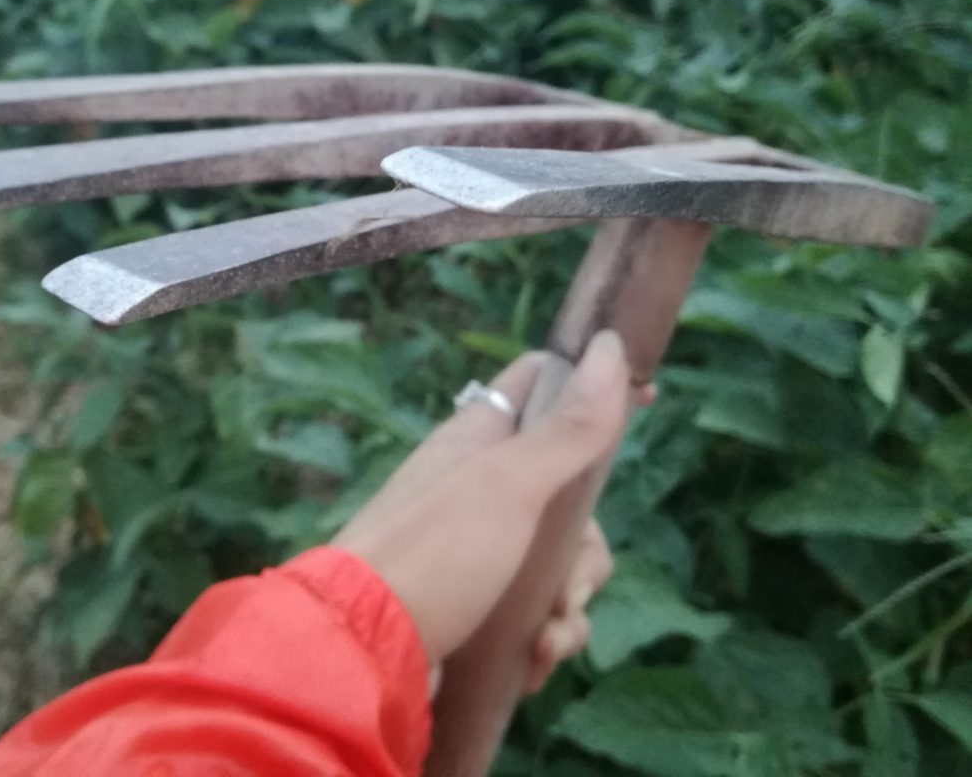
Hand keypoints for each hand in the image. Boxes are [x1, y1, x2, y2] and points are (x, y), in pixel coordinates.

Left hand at [334, 331, 636, 692]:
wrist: (359, 652)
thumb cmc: (435, 552)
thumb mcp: (510, 484)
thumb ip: (567, 427)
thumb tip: (609, 345)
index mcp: (480, 439)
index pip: (543, 383)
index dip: (594, 385)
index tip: (647, 398)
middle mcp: (480, 488)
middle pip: (571, 496)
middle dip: (585, 551)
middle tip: (569, 587)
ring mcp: (476, 550)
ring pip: (559, 563)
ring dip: (569, 608)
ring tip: (547, 639)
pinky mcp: (474, 607)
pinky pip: (534, 613)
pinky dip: (542, 640)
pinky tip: (530, 662)